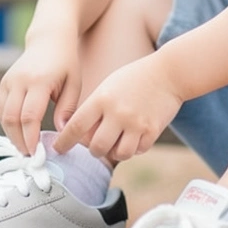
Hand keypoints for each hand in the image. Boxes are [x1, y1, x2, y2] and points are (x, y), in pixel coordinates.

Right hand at [0, 36, 81, 154]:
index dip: (30, 138)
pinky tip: (18, 133)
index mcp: (39, 81)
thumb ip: (67, 108)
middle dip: (19, 141)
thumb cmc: (66, 63)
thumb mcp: (74, 83)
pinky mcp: (4, 83)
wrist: (48, 39)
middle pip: (12, 118)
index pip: (30, 116)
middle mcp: (20, 81)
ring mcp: (9, 81)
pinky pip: (0, 108)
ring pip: (3, 115)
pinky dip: (6, 124)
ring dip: (11, 135)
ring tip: (24, 148)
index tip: (36, 153)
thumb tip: (61, 132)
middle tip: (30, 156)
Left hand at [54, 56, 183, 162]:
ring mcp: (136, 123)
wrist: (169, 73)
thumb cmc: (134, 79)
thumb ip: (95, 109)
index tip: (58, 148)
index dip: (64, 142)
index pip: (75, 127)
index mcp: (101, 99)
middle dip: (93, 150)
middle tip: (96, 146)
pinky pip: (138, 151)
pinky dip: (134, 149)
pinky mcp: (152, 131)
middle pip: (96, 147)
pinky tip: (134, 138)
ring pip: (118, 154)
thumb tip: (81, 137)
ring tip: (116, 143)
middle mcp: (117, 113)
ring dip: (115, 152)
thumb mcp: (108, 87)